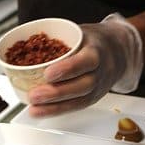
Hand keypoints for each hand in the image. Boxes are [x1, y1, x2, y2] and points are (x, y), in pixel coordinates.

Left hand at [28, 14, 142, 116]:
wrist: (119, 50)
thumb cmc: (94, 40)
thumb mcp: (80, 32)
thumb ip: (59, 38)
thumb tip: (24, 39)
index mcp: (98, 51)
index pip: (86, 62)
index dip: (68, 69)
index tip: (48, 73)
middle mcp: (101, 72)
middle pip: (81, 86)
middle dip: (56, 93)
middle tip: (34, 95)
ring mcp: (98, 88)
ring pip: (78, 101)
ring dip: (54, 107)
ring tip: (33, 108)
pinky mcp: (92, 98)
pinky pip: (75, 107)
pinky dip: (56, 111)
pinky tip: (39, 112)